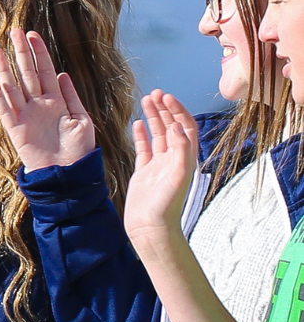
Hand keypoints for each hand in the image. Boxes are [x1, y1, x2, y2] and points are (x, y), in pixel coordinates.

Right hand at [0, 28, 96, 171]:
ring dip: (5, 69)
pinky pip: (5, 109)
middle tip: (14, 32)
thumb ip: (71, 97)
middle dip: (21, 53)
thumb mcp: (82, 120)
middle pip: (27, 73)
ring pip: (13, 87)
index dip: (39, 53)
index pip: (45, 71)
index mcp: (56, 101)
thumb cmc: (79, 149)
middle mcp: (38, 105)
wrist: (69, 175)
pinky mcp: (15, 129)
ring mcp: (25, 116)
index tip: (33, 34)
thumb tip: (61, 75)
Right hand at [125, 90, 199, 261]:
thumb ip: (181, 149)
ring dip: (153, 117)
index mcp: (185, 158)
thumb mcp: (179, 175)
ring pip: (157, 134)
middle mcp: (174, 159)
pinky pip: (144, 148)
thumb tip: (177, 125)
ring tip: (145, 101)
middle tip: (155, 93)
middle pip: (171, 127)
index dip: (178, 111)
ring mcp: (159, 164)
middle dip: (165, 109)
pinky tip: (137, 123)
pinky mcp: (144, 171)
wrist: (151, 227)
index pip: (184, 127)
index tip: (166, 97)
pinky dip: (141, 134)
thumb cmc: (166, 204)